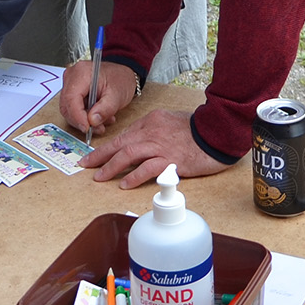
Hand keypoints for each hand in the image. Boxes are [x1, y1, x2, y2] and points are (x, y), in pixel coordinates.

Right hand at [58, 60, 137, 136]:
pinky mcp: (71, 91)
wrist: (121, 74)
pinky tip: (98, 116)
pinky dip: (84, 117)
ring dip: (84, 120)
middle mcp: (72, 76)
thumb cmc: (119, 79)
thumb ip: (105, 109)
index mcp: (82, 73)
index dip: (77, 116)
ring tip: (102, 121)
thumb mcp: (117, 95)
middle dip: (81, 121)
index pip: (71, 98)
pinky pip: (72, 109)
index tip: (87, 128)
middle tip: (98, 128)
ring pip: (68, 110)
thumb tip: (92, 121)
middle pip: (67, 106)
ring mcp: (70, 84)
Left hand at [81, 109, 229, 187]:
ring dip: (111, 167)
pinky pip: (148, 168)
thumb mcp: (171, 122)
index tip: (95, 156)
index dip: (108, 146)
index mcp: (151, 121)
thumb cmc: (198, 130)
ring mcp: (161, 145)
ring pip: (129, 154)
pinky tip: (124, 184)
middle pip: (121, 143)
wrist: (217, 133)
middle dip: (100, 155)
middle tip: (86, 165)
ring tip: (100, 177)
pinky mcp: (171, 160)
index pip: (124, 135)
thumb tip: (139, 144)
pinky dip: (134, 176)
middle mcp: (152, 131)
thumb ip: (154, 131)